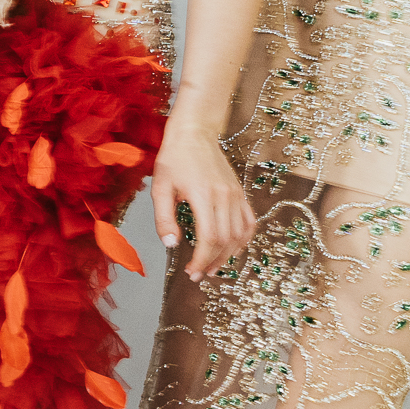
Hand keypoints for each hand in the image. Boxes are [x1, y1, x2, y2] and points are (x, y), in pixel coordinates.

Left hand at [151, 125, 253, 281]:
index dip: (201, 259)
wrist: (195, 134)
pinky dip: (243, 239)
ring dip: (228, 255)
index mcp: (203, 195)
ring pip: (240, 234)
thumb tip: (171, 245)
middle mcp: (225, 196)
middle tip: (199, 274)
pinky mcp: (241, 193)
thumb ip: (163, 219)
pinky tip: (232, 249)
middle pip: (226, 240)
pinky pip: (249, 221)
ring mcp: (236, 195)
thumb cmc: (174, 159)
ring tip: (212, 267)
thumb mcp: (160, 188)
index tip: (191, 272)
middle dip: (212, 262)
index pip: (209, 238)